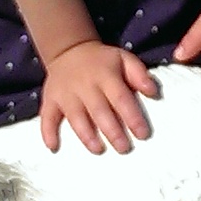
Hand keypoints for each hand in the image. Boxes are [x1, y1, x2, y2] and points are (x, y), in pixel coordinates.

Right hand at [39, 42, 156, 155]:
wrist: (69, 50)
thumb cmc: (103, 61)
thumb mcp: (123, 58)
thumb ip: (139, 74)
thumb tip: (154, 92)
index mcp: (106, 75)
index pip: (121, 97)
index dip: (132, 116)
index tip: (143, 134)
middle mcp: (85, 85)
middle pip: (99, 110)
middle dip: (112, 131)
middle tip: (124, 148)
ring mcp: (66, 93)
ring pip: (75, 116)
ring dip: (86, 135)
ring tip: (98, 150)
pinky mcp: (50, 99)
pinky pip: (47, 116)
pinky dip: (48, 132)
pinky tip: (53, 147)